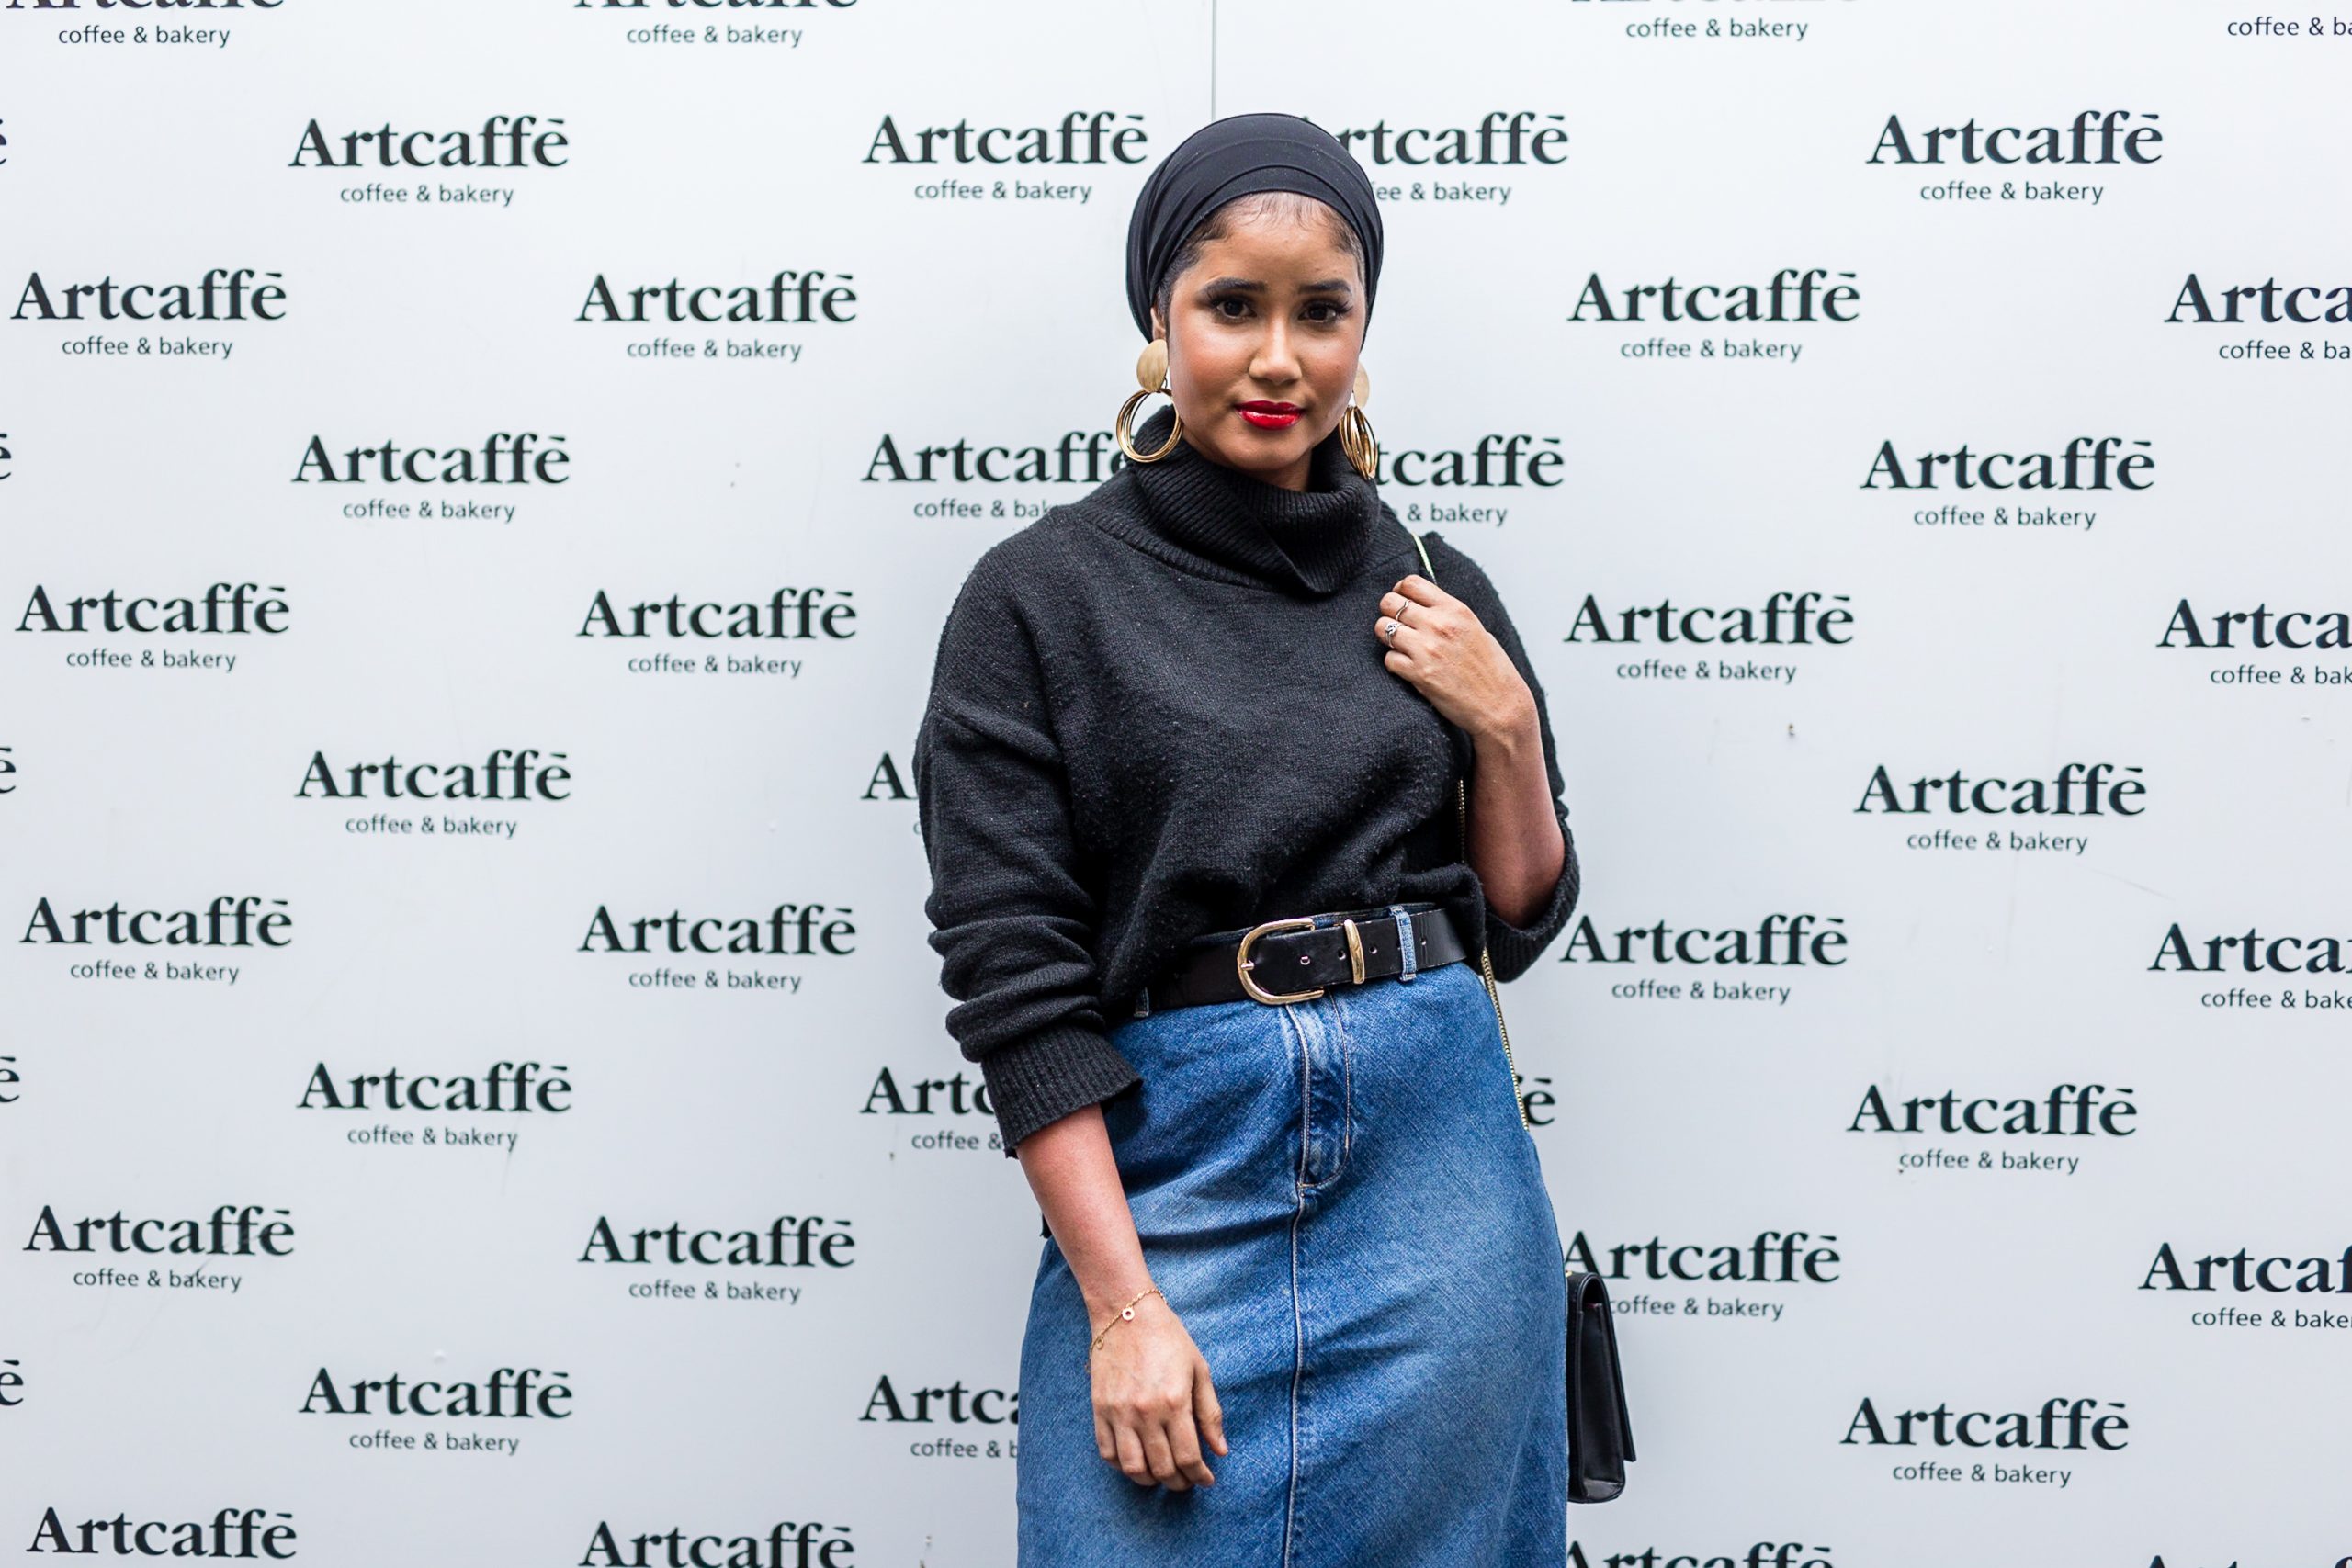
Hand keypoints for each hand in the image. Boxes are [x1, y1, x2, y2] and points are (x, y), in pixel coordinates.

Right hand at [1088, 1291, 1226, 1490]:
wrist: (1126, 1313)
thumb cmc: (1168, 1338)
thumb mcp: (1199, 1370)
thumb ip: (1210, 1413)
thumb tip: (1220, 1451)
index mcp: (1174, 1401)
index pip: (1188, 1457)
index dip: (1200, 1476)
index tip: (1206, 1479)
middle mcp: (1145, 1412)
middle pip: (1162, 1468)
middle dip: (1179, 1483)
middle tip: (1187, 1481)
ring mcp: (1118, 1413)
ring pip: (1133, 1468)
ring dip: (1150, 1481)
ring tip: (1162, 1476)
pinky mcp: (1099, 1409)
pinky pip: (1107, 1452)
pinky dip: (1122, 1466)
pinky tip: (1136, 1462)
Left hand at [1373, 575, 1535, 743]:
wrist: (1500, 704)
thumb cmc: (1491, 668)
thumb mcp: (1474, 628)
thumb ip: (1447, 614)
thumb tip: (1421, 605)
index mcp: (1455, 609)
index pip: (1410, 583)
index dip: (1400, 591)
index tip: (1403, 603)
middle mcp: (1438, 625)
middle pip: (1389, 602)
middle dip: (1388, 613)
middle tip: (1397, 626)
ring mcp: (1426, 649)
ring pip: (1382, 628)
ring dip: (1387, 637)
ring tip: (1401, 647)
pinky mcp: (1418, 673)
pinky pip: (1388, 659)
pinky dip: (1394, 664)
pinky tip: (1408, 668)